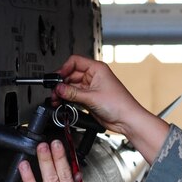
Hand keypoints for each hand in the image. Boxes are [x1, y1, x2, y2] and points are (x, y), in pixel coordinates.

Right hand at [55, 55, 169, 162]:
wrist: (127, 120)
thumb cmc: (119, 104)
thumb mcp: (92, 97)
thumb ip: (72, 93)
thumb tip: (58, 88)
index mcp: (97, 68)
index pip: (75, 61)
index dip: (64, 68)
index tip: (57, 78)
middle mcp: (93, 76)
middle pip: (70, 75)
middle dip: (61, 83)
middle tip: (54, 91)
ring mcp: (91, 88)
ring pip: (71, 86)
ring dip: (63, 92)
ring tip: (56, 99)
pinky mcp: (89, 98)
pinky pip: (74, 96)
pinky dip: (67, 99)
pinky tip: (62, 102)